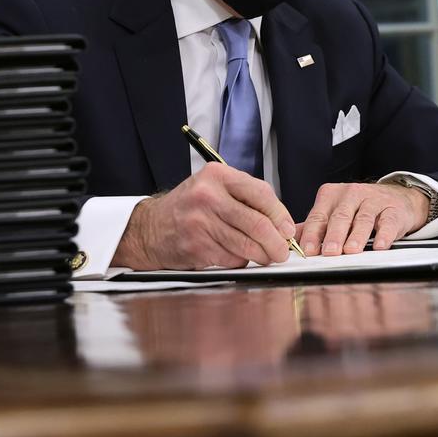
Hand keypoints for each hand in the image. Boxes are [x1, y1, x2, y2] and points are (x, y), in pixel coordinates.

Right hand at [112, 162, 296, 270]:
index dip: (280, 215)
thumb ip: (247, 199)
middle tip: (282, 252)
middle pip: (257, 223)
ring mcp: (200, 222)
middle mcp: (207, 196)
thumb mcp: (214, 189)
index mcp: (216, 175)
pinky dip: (240, 261)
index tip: (287, 229)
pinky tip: (236, 256)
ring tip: (266, 257)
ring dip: (262, 256)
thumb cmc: (189, 208)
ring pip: (247, 245)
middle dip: (277, 243)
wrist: (150, 228)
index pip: (261, 193)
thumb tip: (285, 224)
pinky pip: (232, 259)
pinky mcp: (196, 247)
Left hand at [297, 183, 429, 256]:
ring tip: (351, 250)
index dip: (312, 234)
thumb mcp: (333, 211)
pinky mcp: (393, 209)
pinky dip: (384, 235)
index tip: (308, 250)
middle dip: (333, 236)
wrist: (396, 197)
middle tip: (329, 252)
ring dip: (356, 236)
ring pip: (362, 219)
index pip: (318, 216)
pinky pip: (388, 222)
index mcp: (331, 195)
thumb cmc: (359, 207)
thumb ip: (313, 225)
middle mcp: (351, 194)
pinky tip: (380, 245)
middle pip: (339, 217)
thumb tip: (289, 240)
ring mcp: (373, 200)